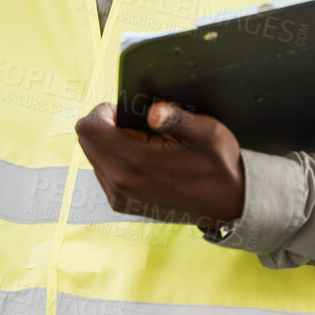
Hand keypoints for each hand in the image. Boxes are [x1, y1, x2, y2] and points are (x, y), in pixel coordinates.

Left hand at [73, 100, 244, 229]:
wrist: (227, 203)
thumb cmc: (218, 164)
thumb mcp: (206, 132)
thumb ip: (176, 118)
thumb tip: (153, 111)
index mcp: (135, 163)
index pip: (88, 128)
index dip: (103, 112)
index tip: (127, 111)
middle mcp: (120, 184)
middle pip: (86, 140)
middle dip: (107, 126)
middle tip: (141, 128)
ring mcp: (118, 197)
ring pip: (93, 155)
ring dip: (111, 143)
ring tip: (146, 145)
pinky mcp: (120, 204)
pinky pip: (102, 170)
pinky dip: (116, 158)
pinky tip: (144, 159)